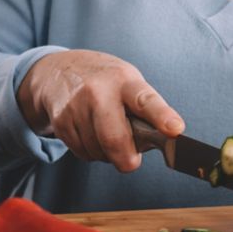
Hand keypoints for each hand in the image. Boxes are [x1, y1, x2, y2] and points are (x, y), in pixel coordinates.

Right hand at [16, 50, 183, 172]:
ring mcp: (76, 105)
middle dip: (126, 159)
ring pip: (98, 151)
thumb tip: (161, 141)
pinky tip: (89, 134)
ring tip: (104, 135)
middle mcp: (99, 91)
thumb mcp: (127, 81)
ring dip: (106, 154)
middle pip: (115, 139)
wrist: (57, 70)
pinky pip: (82, 153)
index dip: (162, 116)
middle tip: (130, 161)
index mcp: (124, 81)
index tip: (175, 129)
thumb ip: (144, 109)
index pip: (146, 100)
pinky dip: (90, 152)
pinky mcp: (60, 120)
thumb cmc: (103, 81)